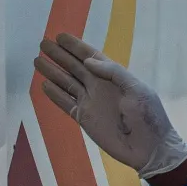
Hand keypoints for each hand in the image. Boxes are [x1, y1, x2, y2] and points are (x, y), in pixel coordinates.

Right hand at [34, 33, 186, 177]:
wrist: (149, 148)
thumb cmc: (148, 116)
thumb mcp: (137, 90)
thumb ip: (114, 73)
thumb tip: (88, 61)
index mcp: (114, 77)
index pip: (91, 57)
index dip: (76, 47)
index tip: (60, 36)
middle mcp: (99, 86)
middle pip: (75, 67)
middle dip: (60, 55)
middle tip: (43, 43)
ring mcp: (90, 102)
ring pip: (67, 83)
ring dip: (53, 72)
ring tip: (37, 61)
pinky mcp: (84, 118)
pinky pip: (65, 103)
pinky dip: (55, 94)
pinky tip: (44, 85)